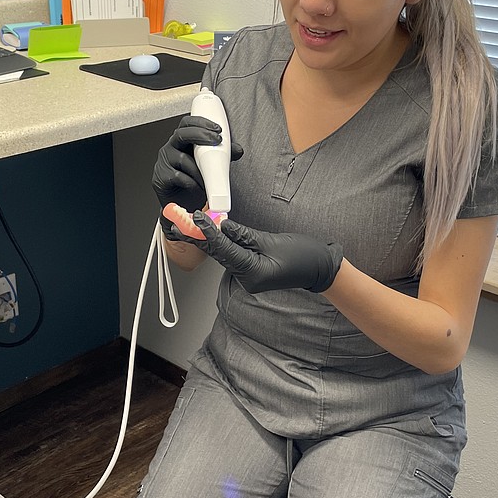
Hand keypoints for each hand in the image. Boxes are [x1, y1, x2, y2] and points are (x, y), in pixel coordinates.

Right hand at [152, 115, 242, 225]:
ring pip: (182, 159)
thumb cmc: (193, 181)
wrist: (181, 205)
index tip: (217, 129)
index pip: (187, 123)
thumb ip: (222, 156)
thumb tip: (238, 150)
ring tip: (210, 177)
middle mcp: (170, 148)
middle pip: (181, 134)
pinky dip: (191, 182)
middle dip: (200, 135)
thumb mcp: (209, 165)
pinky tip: (198, 187)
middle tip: (216, 141)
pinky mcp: (160, 178)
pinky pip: (178, 176)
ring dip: (200, 168)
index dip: (201, 122)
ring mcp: (163, 163)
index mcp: (181, 142)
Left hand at [186, 213, 343, 293]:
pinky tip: (208, 232)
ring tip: (186, 224)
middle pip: (218, 255)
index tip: (195, 218)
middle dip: (197, 237)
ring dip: (206, 239)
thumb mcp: (272, 241)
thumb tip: (222, 226)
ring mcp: (248, 277)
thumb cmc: (304, 256)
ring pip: (223, 255)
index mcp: (253, 273)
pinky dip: (221, 243)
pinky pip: (233, 256)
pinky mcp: (251, 271)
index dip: (207, 232)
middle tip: (176, 222)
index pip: (224, 250)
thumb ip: (244, 235)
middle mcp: (247, 279)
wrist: (320, 268)